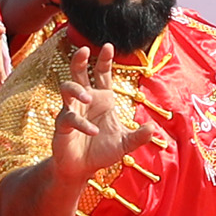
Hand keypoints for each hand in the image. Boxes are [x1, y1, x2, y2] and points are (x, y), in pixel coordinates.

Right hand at [49, 46, 144, 184]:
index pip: (101, 74)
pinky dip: (82, 123)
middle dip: (79, 60)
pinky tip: (93, 131)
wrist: (82, 169)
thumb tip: (153, 128)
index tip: (108, 46)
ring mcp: (71, 110)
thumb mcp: (125, 144)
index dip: (104, 60)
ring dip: (77, 90)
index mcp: (101, 99)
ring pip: (67, 88)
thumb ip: (138, 136)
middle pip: (78, 72)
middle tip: (84, 50)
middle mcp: (85, 100)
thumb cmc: (101, 151)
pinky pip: (69, 117)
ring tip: (88, 98)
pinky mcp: (62, 125)